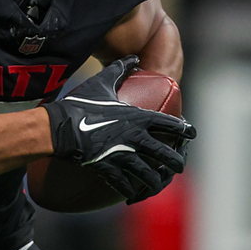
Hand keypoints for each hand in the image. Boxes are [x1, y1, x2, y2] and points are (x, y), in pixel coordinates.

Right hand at [43, 56, 195, 199]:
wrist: (58, 127)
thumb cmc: (80, 103)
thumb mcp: (101, 82)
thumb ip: (120, 69)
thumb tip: (133, 55)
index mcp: (136, 117)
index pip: (167, 124)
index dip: (182, 129)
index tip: (191, 134)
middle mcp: (133, 137)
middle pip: (163, 153)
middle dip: (174, 161)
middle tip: (179, 165)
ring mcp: (121, 154)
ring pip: (147, 173)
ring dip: (155, 181)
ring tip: (159, 184)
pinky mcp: (107, 167)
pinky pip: (123, 183)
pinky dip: (129, 189)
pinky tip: (133, 194)